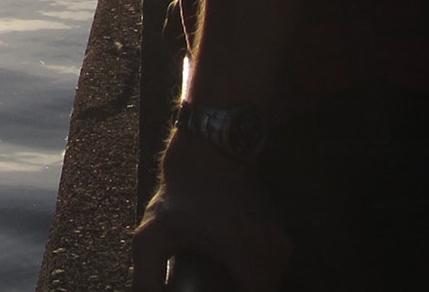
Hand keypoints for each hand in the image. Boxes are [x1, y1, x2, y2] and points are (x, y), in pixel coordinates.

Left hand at [133, 131, 290, 291]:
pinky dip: (255, 272)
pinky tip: (231, 263)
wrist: (210, 151)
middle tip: (210, 281)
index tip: (210, 289)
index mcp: (242, 250)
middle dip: (234, 290)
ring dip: (246, 285)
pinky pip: (272, 267)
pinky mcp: (282, 233)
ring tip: (220, 274)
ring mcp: (279, 238)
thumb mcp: (152, 234)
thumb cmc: (179, 192)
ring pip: (269, 282)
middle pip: (261, 291)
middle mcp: (268, 245)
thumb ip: (146, 278)